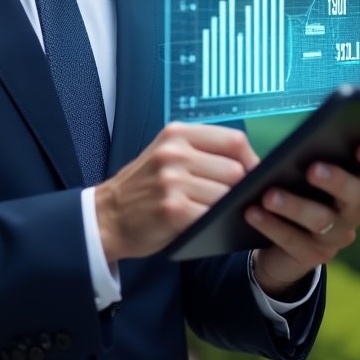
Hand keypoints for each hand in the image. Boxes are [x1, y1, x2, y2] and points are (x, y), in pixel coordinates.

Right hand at [95, 122, 259, 261]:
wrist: (106, 216)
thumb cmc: (144, 188)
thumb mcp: (166, 155)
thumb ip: (201, 152)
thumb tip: (251, 166)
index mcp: (176, 134)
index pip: (234, 140)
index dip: (252, 161)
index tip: (254, 177)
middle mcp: (174, 152)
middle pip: (236, 170)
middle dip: (241, 189)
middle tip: (235, 201)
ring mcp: (172, 181)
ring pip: (227, 195)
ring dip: (227, 209)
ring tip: (217, 214)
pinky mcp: (172, 210)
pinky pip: (212, 216)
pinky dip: (215, 224)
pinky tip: (206, 226)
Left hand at [248, 142, 359, 298]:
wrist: (282, 245)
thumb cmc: (296, 192)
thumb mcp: (303, 173)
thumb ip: (306, 156)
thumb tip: (292, 144)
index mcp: (357, 180)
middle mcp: (354, 209)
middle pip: (354, 193)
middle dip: (335, 180)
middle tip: (312, 169)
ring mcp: (336, 235)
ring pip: (322, 220)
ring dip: (294, 206)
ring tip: (268, 195)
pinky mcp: (313, 256)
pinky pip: (292, 240)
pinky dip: (270, 224)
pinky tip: (252, 212)